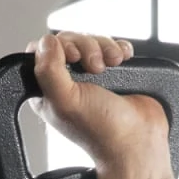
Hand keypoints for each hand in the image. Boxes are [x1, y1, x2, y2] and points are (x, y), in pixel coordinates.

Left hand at [27, 31, 171, 177]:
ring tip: (112, 64)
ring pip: (90, 40)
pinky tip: (121, 60)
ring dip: (104, 46)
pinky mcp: (112, 70)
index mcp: (47, 91)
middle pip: (67, 41)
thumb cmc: (102, 131)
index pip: (40, 52)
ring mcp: (90, 75)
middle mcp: (66, 82)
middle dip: (84, 46)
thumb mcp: (65, 101)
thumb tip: (46, 42)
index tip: (71, 57)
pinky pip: (111, 44)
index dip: (56, 47)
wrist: (138, 138)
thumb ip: (48, 71)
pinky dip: (118, 48)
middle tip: (95, 67)